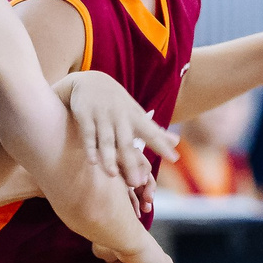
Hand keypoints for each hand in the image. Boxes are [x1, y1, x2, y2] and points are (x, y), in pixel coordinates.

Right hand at [59, 71, 178, 188]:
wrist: (90, 80)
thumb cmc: (117, 102)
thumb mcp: (136, 113)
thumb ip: (154, 130)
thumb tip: (176, 142)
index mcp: (135, 118)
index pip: (151, 133)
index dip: (163, 145)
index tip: (174, 159)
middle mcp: (120, 117)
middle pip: (127, 142)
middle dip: (131, 162)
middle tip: (137, 182)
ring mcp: (102, 116)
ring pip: (107, 140)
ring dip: (109, 157)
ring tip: (113, 175)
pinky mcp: (85, 116)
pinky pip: (88, 134)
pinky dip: (90, 147)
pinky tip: (92, 162)